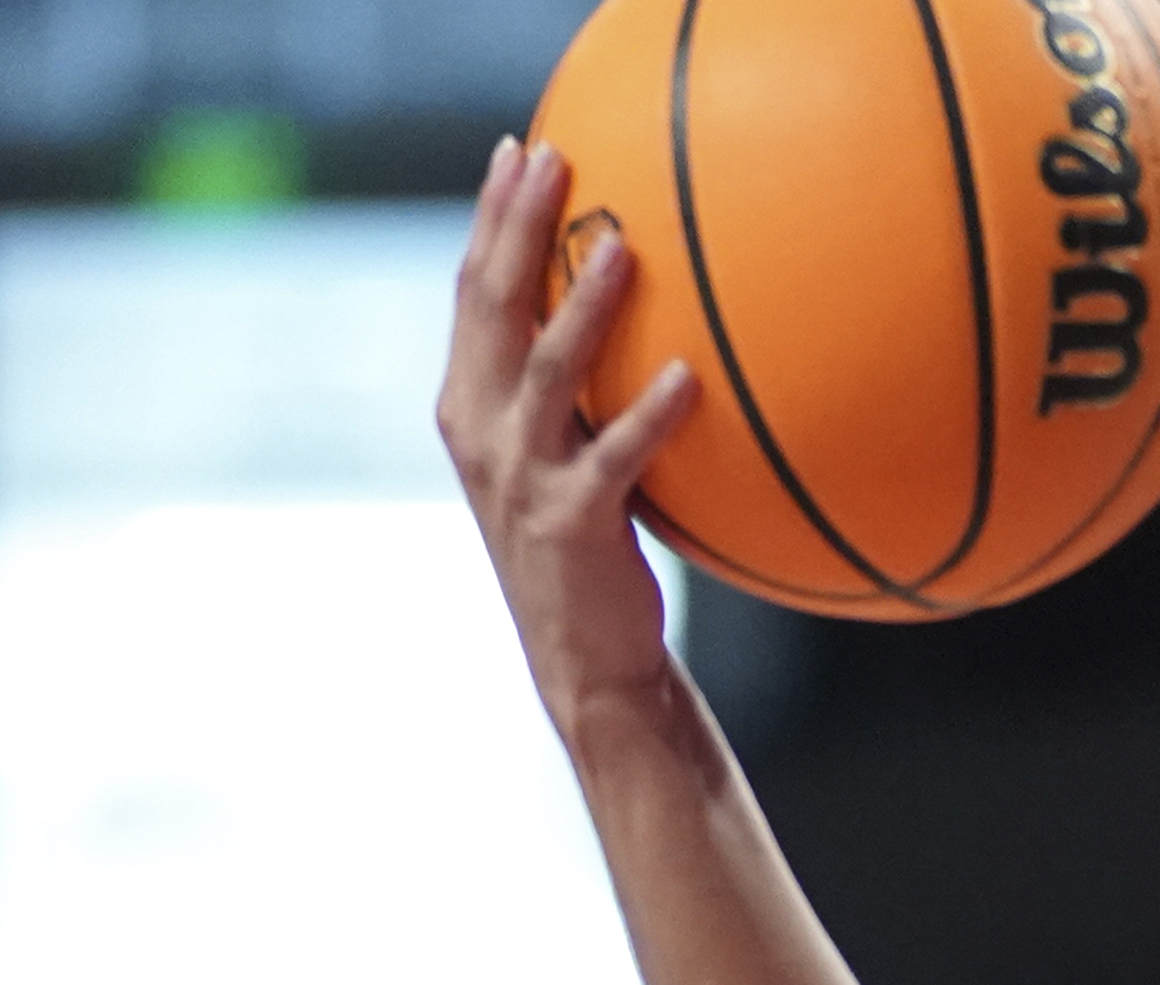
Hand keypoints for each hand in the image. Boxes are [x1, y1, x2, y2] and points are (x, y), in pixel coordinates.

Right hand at [436, 137, 701, 725]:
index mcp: (473, 407)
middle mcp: (482, 431)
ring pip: (547, 371)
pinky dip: (648, 415)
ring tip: (622, 246)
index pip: (475, 293)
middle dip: (516, 226)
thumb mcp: (569, 459)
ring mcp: (520, 477)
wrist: (587, 662)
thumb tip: (645, 317)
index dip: (492, 218)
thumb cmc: (592, 552)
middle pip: (492, 308)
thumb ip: (581, 395)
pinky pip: (616, 457)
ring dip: (584, 305)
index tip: (519, 146)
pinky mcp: (570, 522)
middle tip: (551, 156)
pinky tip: (687, 376)